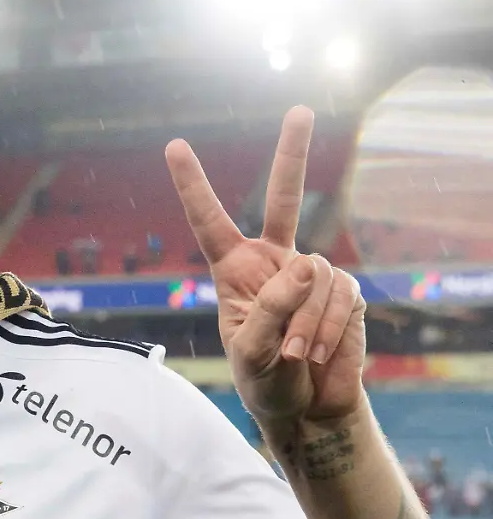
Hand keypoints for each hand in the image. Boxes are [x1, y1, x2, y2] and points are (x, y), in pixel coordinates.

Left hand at [165, 107, 366, 426]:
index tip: (174, 145)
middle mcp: (272, 261)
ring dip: (307, 323)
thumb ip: (272, 309)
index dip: (193, 185)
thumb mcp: (251, 352)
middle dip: (293, 154)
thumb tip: (305, 264)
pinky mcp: (344, 291)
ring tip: (297, 355)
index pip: (209, 220)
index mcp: (233, 269)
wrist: (306, 409)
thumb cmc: (263, 381)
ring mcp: (311, 274)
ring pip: (314, 275)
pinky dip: (329, 329)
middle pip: (283, 198)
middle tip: (300, 109)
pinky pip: (340, 296)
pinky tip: (321, 352)